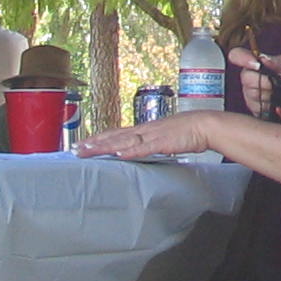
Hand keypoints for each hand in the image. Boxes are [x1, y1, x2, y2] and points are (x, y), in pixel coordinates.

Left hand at [76, 111, 227, 161]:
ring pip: (123, 141)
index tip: (83, 143)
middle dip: (94, 143)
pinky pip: (144, 148)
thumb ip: (150, 144)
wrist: (205, 124)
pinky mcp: (162, 142)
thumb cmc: (188, 131)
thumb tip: (138, 152)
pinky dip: (131, 151)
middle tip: (75, 149)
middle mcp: (144, 130)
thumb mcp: (164, 137)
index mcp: (144, 129)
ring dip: (104, 147)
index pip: (116, 133)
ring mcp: (152, 135)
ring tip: (88, 151)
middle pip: (114, 136)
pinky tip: (119, 155)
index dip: (99, 138)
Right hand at [227, 45, 280, 120]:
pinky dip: (270, 106)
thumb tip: (263, 58)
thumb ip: (276, 61)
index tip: (256, 65)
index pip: (237, 56)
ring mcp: (250, 97)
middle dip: (263, 80)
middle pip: (245, 78)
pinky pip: (257, 108)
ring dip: (269, 94)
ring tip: (279, 95)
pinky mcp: (254, 113)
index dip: (242, 58)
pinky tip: (277, 106)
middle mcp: (249, 81)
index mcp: (255, 66)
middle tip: (276, 84)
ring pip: (252, 94)